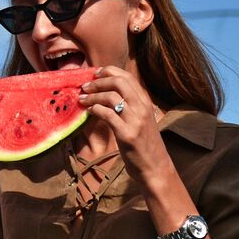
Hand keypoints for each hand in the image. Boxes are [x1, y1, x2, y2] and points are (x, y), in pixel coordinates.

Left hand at [79, 67, 170, 185]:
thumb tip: (107, 93)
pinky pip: (107, 114)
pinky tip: (88, 112)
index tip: (95, 73)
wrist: (155, 167)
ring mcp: (136, 121)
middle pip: (119, 82)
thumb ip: (130, 105)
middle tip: (85, 86)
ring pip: (111, 97)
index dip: (109, 71)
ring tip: (82, 99)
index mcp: (146, 102)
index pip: (128, 77)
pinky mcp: (127, 134)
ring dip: (93, 96)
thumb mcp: (141, 120)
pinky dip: (95, 109)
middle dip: (99, 81)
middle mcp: (143, 108)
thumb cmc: (145, 144)